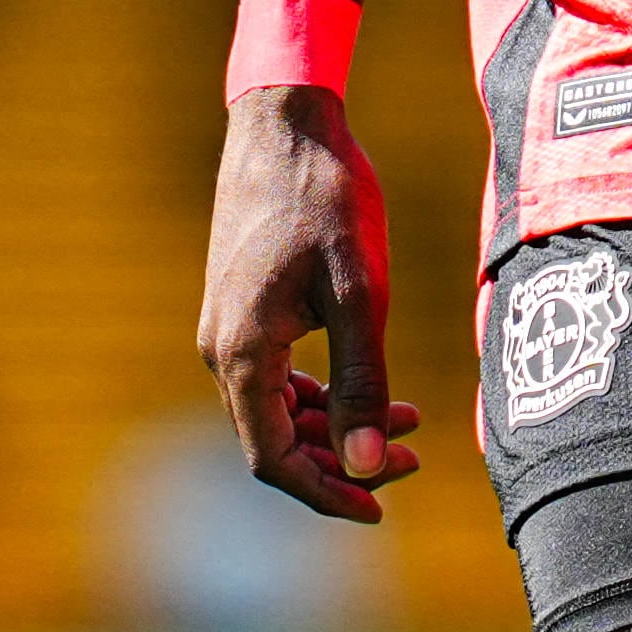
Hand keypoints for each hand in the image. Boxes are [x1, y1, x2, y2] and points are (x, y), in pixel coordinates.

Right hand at [196, 86, 422, 518]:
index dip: (326, 492)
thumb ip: (362, 382)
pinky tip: (370, 388)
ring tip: (407, 423)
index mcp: (240, 353)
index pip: (273, 459)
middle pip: (274, 441)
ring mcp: (224, 328)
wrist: (285, 123)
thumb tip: (367, 466)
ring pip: (275, 409)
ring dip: (335, 427)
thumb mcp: (359, 291)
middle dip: (342, 461)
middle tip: (413, 462)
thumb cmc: (326, 198)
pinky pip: (273, 376)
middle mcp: (219, 350)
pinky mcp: (240, 308)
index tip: (381, 508)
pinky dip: (320, 393)